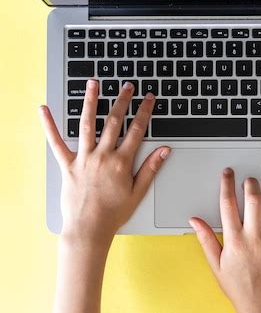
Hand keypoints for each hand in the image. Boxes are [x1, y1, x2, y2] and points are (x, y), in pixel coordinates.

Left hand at [38, 80, 170, 244]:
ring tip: (93, 84)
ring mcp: (84, 158)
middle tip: (127, 86)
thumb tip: (164, 150)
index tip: (149, 98)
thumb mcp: (138, 192)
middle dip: (122, 101)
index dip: (144, 112)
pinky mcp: (67, 165)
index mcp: (122, 162)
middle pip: (114, 121)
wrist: (89, 228)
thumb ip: (151, 169)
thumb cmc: (113, 214)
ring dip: (90, 101)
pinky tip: (43, 109)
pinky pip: (56, 142)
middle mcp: (102, 156)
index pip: (137, 130)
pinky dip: (49, 125)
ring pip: (87, 124)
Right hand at [189, 168, 260, 312]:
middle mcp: (253, 239)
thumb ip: (206, 239)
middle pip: (252, 201)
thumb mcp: (216, 264)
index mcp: (234, 241)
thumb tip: (195, 220)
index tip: (228, 174)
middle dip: (250, 184)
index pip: (228, 205)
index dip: (227, 185)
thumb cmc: (238, 287)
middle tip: (248, 179)